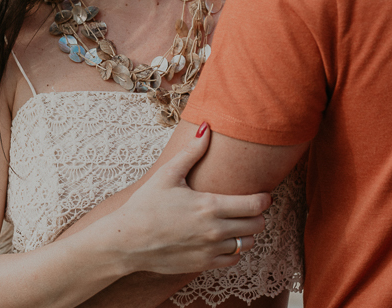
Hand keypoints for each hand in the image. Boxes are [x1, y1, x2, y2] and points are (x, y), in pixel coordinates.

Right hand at [109, 123, 271, 274]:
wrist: (127, 240)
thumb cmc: (145, 205)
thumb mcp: (168, 174)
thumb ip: (192, 152)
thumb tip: (206, 127)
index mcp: (210, 205)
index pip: (255, 205)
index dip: (264, 199)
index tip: (263, 195)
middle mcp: (215, 229)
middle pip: (256, 225)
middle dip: (257, 215)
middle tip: (248, 207)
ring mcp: (210, 250)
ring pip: (247, 244)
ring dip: (246, 233)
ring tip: (236, 223)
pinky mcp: (203, 264)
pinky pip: (233, 260)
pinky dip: (234, 250)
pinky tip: (223, 239)